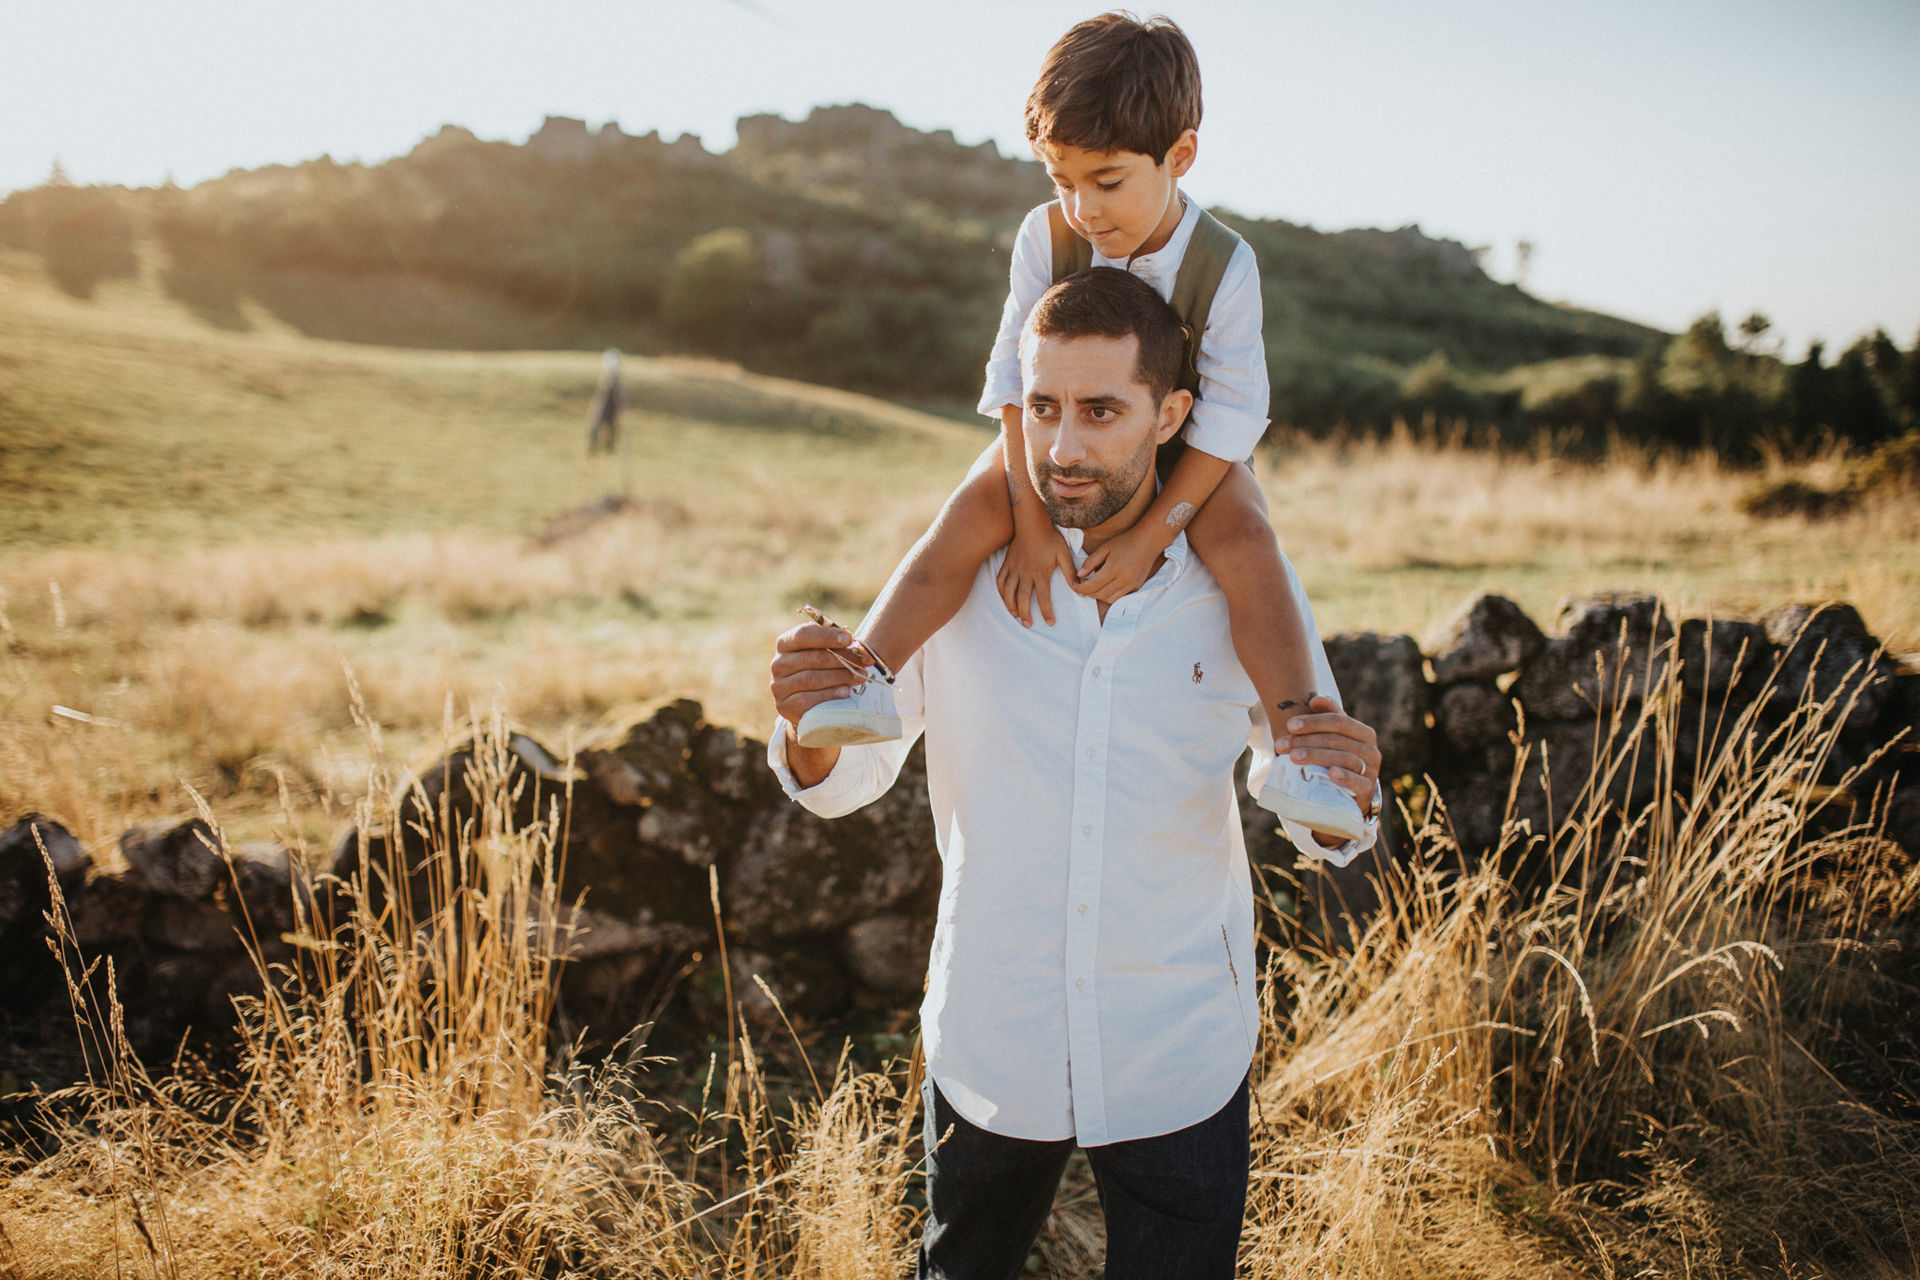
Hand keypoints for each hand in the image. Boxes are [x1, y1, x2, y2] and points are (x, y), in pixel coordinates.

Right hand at [995, 523, 1074, 626]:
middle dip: (1025, 613)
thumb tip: (1078, 587)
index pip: (1043, 597)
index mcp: (1040, 572)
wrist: (1031, 523)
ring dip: (1011, 605)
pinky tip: (1005, 599)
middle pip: (1023, 598)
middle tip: (1028, 624)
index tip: (1050, 622)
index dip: (1046, 611)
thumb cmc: (1049, 538)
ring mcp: (1014, 568)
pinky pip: (1000, 580)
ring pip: (1008, 591)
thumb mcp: (1063, 553)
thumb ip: (1070, 571)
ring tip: (1015, 615)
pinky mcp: (1007, 563)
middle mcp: (1025, 573)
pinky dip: (1001, 592)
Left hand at [1073, 523, 1162, 602]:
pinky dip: (1109, 595)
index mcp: (1113, 568)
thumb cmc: (1125, 542)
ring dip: (1098, 595)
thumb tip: (1079, 575)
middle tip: (1081, 585)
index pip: (1092, 585)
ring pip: (1109, 599)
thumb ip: (1090, 562)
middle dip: (1087, 592)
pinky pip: (1119, 597)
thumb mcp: (1104, 548)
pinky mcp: (1136, 587)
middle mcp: (1123, 579)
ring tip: (1092, 586)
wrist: (1148, 541)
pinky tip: (1104, 587)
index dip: (1080, 588)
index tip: (1073, 585)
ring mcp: (1131, 585)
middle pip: (1099, 594)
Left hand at [1273, 695, 1381, 814]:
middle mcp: (1371, 750)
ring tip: (1293, 757)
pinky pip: (1358, 781)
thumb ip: (1329, 717)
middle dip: (1306, 741)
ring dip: (1316, 756)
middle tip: (1282, 744)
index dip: (1314, 721)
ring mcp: (1371, 770)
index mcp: (1364, 733)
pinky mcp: (1368, 790)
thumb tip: (1315, 699)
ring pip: (1344, 758)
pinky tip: (1330, 774)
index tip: (1290, 724)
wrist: (1350, 797)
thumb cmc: (1339, 761)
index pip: (1339, 721)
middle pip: (1337, 740)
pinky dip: (1345, 776)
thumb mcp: (1335, 739)